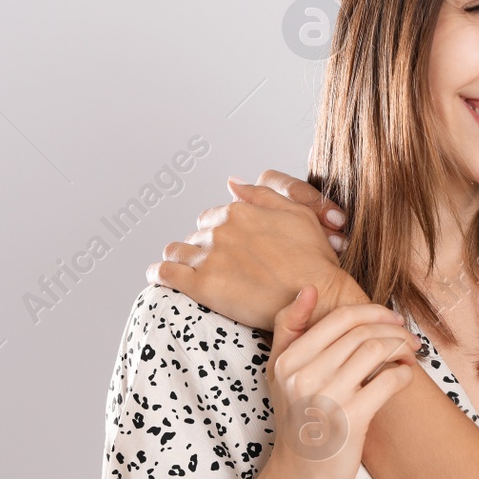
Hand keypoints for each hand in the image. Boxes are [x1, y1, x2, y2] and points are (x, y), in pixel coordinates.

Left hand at [148, 179, 352, 328]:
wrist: (319, 297)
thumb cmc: (315, 259)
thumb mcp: (298, 214)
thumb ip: (263, 195)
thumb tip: (232, 182)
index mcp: (241, 211)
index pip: (213, 217)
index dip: (220, 234)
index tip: (230, 250)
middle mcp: (222, 229)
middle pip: (197, 235)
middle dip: (204, 247)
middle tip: (220, 267)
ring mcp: (210, 256)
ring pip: (177, 250)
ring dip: (182, 259)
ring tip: (190, 273)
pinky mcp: (202, 285)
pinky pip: (164, 272)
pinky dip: (159, 273)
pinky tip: (161, 278)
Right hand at [264, 287, 419, 478]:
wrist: (300, 475)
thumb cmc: (297, 418)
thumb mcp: (281, 373)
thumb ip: (289, 328)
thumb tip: (309, 288)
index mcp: (288, 360)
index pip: (340, 319)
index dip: (373, 312)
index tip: (392, 318)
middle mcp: (304, 376)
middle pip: (362, 332)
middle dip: (394, 328)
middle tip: (409, 336)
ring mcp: (328, 397)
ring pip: (378, 350)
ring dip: (402, 347)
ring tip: (409, 354)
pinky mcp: (351, 419)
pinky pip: (389, 380)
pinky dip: (404, 374)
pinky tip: (404, 377)